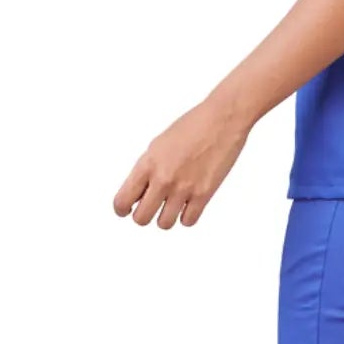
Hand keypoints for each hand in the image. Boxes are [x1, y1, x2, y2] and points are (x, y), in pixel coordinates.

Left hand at [113, 94, 251, 227]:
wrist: (222, 119)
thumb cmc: (192, 126)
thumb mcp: (158, 145)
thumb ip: (147, 169)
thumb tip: (140, 192)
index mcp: (147, 164)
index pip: (122, 200)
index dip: (122, 209)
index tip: (126, 210)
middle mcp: (163, 178)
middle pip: (141, 218)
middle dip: (143, 216)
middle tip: (150, 208)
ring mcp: (184, 188)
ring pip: (164, 224)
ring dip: (165, 218)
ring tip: (170, 207)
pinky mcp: (204, 194)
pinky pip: (188, 221)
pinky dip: (187, 217)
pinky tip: (188, 205)